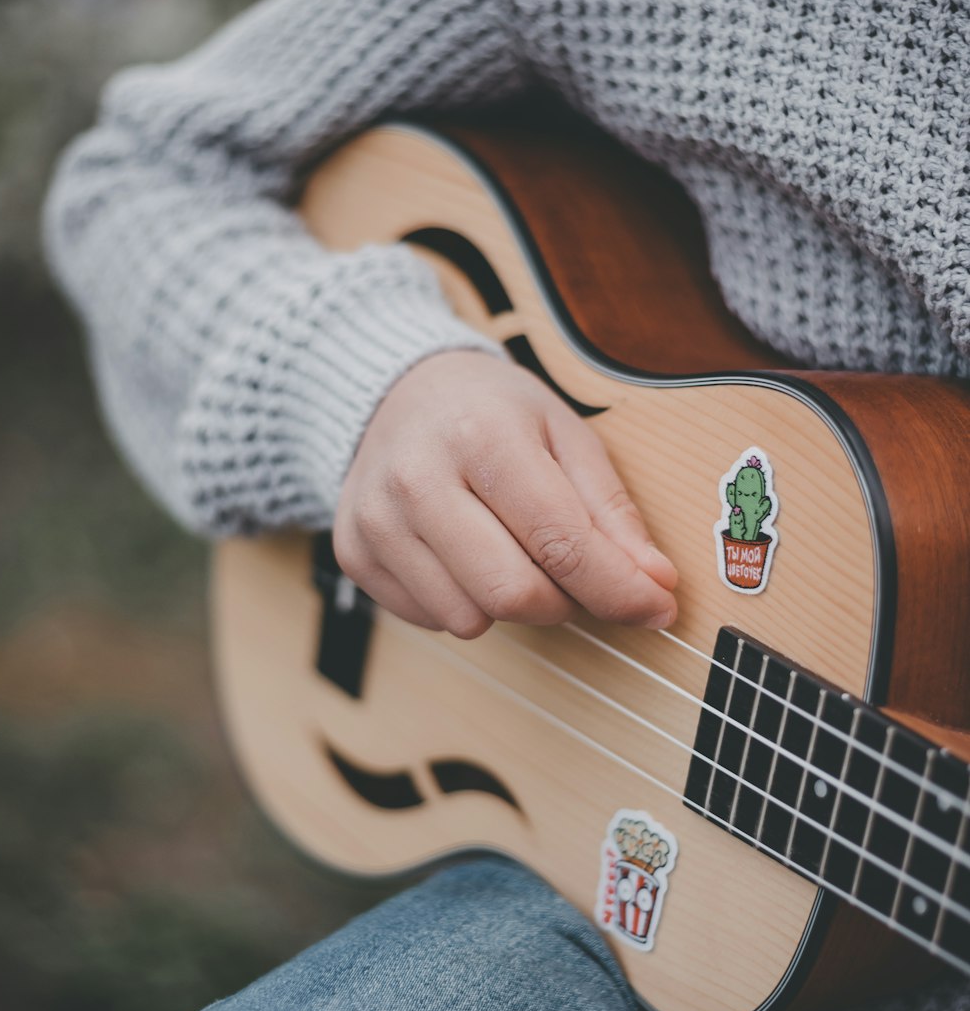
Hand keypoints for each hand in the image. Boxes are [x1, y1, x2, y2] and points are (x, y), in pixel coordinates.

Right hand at [334, 350, 678, 638]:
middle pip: (513, 594)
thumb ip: (611, 511)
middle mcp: (417, 479)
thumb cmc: (488, 410)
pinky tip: (463, 555)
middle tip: (573, 573)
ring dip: (509, 602)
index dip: (619, 590)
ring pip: (470, 619)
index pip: (561, 543)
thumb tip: (653, 585)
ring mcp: (376, 521)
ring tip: (508, 549)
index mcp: (481, 435)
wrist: (394, 391)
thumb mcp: (564, 434)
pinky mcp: (354, 554)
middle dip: (563, 601)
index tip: (656, 607)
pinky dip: (463, 601)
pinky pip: (431, 618)